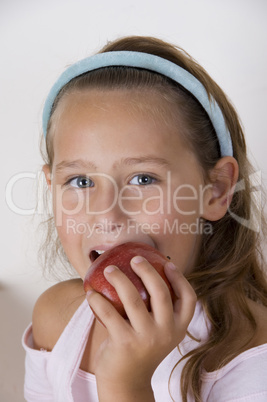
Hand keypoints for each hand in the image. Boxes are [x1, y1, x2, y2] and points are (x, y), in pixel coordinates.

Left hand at [86, 257, 195, 400]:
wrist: (126, 383)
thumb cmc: (141, 349)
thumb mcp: (158, 333)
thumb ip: (158, 311)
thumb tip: (147, 274)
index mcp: (177, 328)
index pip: (189, 299)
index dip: (180, 279)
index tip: (168, 264)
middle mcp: (166, 332)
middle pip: (161, 293)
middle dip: (148, 270)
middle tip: (135, 259)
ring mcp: (146, 338)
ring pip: (134, 299)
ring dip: (119, 279)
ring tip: (110, 269)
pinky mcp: (124, 343)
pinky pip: (109, 314)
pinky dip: (98, 300)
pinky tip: (91, 293)